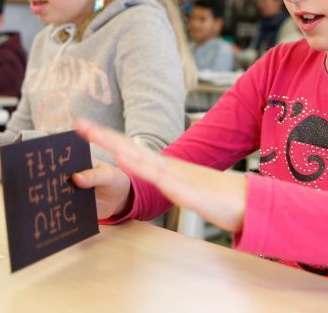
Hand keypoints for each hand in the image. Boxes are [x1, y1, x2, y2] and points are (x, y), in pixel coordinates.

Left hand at [74, 119, 247, 231]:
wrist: (249, 202)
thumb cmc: (220, 198)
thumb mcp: (187, 189)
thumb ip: (171, 182)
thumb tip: (155, 178)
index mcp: (167, 168)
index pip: (132, 149)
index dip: (108, 138)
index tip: (84, 128)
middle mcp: (170, 167)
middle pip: (131, 148)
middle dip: (104, 136)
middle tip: (79, 124)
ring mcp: (178, 177)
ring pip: (143, 160)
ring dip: (118, 147)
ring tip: (97, 136)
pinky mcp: (188, 191)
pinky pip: (163, 179)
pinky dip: (144, 169)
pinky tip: (129, 162)